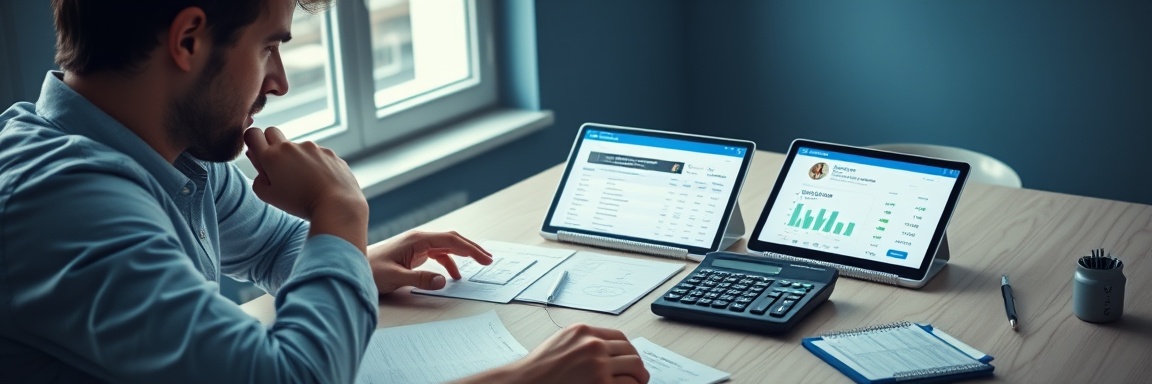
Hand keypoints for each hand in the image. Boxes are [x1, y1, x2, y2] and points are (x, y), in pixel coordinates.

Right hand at [244, 127, 367, 250]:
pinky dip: (315, 163)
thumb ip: (258, 180)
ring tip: (305, 181)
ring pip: (297, 147)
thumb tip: (261, 169)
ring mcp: (312, 147)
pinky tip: (320, 181)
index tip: (258, 155)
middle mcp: (291, 147)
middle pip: (272, 132)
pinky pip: (316, 154)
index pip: (252, 134)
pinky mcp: (328, 152)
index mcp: (272, 156)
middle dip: (271, 144)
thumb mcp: (269, 197)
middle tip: (278, 167)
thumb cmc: (300, 203)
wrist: (337, 204)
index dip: (252, 142)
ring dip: (296, 158)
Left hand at [367, 231, 492, 293]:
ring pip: (447, 247)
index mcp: (418, 240)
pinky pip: (438, 254)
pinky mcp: (414, 253)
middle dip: (472, 248)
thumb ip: (420, 279)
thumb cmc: (370, 270)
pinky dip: (450, 262)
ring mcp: (417, 245)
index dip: (470, 249)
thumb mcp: (395, 277)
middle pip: (453, 240)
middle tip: (489, 260)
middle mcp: (419, 239)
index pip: (451, 241)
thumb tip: (444, 280)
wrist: (352, 266)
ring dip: (463, 255)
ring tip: (478, 264)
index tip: (485, 258)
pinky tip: (454, 274)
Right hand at [456, 324, 649, 383]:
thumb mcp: (561, 343)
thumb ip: (583, 344)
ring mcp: (598, 365)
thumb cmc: (538, 370)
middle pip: (630, 352)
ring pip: (634, 368)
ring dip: (638, 378)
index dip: (629, 351)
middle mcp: (593, 345)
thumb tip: (606, 353)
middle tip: (639, 376)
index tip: (630, 360)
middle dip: (637, 366)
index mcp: (583, 332)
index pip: (619, 337)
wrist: (525, 383)